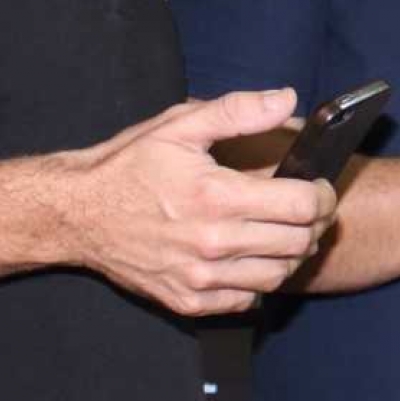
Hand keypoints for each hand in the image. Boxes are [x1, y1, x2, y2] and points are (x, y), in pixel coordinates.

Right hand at [57, 89, 337, 315]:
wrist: (77, 213)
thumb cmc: (129, 165)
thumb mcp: (180, 125)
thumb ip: (239, 111)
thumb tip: (287, 99)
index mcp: (216, 196)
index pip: (301, 205)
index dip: (322, 194)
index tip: (319, 186)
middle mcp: (212, 243)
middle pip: (298, 243)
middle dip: (315, 224)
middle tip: (309, 209)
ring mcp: (200, 278)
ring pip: (278, 276)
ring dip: (291, 254)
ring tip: (284, 231)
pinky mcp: (188, 301)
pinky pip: (246, 300)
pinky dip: (258, 281)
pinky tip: (250, 256)